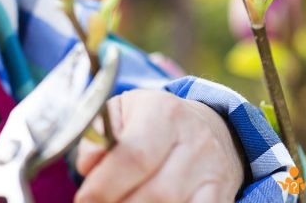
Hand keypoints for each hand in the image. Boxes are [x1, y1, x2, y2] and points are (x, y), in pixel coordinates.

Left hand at [74, 89, 245, 202]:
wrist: (205, 126)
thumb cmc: (150, 120)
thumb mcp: (119, 112)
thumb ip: (97, 136)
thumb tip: (89, 165)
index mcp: (163, 111)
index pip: (134, 155)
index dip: (105, 184)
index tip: (85, 198)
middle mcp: (194, 140)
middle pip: (155, 192)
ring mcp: (211, 171)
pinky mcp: (221, 196)